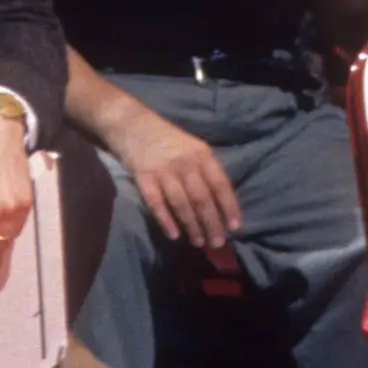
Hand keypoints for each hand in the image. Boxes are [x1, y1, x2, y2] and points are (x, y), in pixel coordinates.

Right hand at [104, 99, 239, 248]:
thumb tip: (222, 204)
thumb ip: (206, 171)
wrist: (133, 125)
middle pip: (202, 198)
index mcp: (202, 154)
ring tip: (199, 242)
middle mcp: (185, 162)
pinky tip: (174, 235)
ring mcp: (163, 170)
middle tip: (217, 243)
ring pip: (182, 203)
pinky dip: (166, 220)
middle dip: (211, 223)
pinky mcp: (143, 178)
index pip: (220, 184)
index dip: (229, 206)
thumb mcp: (193, 147)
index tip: (235, 227)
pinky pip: (156, 203)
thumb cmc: (168, 140)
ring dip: (192, 225)